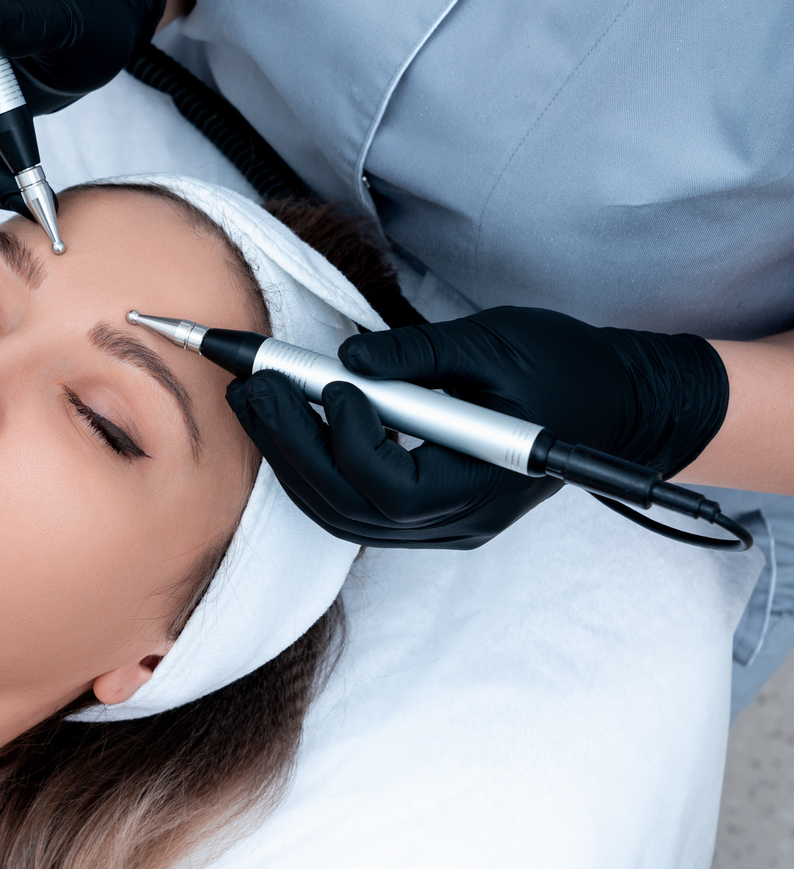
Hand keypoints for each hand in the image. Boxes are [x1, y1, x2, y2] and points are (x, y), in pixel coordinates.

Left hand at [227, 306, 730, 548]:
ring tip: (255, 399)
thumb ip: (420, 355)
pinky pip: (353, 505)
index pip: (393, 487)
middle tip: (252, 386)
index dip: (350, 439)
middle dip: (292, 444)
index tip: (328, 384)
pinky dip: (314, 466)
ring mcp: (438, 525)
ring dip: (291, 457)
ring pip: (340, 513)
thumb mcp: (497, 343)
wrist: (615, 405)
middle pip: (349, 505)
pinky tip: (288, 421)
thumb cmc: (566, 368)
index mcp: (481, 487)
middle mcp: (455, 521)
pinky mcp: (425, 513)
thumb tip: (345, 357)